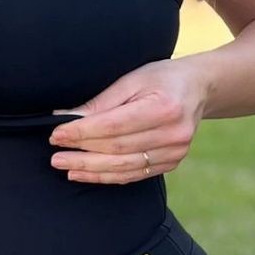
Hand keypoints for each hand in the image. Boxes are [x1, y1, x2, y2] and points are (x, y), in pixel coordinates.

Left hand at [49, 59, 208, 183]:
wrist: (199, 88)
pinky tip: (86, 174)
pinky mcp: (172, 163)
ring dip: (91, 169)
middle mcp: (173, 133)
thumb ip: (101, 101)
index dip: (82, 132)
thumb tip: (65, 118)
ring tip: (65, 167)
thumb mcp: (132, 78)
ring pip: (124, 167)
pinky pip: (134, 175)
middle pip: (117, 149)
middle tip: (55, 155)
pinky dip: (107, 176)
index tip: (58, 134)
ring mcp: (175, 152)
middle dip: (82, 153)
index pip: (114, 126)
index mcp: (164, 107)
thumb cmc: (162, 78)